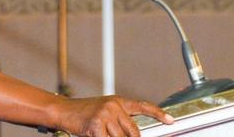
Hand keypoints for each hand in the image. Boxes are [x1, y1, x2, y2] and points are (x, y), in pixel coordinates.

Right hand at [51, 95, 173, 136]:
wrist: (63, 110)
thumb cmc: (83, 113)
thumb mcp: (104, 110)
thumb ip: (119, 118)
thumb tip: (133, 133)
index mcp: (118, 101)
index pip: (142, 106)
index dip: (158, 113)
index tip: (170, 120)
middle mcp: (113, 106)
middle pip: (133, 131)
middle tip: (118, 136)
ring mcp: (104, 115)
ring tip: (100, 132)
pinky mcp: (96, 126)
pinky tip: (95, 135)